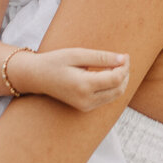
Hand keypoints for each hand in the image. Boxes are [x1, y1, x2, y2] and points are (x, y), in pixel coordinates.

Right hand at [11, 47, 129, 112]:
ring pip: (115, 95)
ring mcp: (86, 106)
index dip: (124, 66)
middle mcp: (86, 100)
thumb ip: (101, 57)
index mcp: (84, 85)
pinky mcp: (86, 108)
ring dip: (121, 81)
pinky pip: (108, 98)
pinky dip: (113, 87)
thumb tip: (123, 59)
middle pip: (119, 89)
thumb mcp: (77, 54)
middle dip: (125, 74)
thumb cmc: (56, 61)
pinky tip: (108, 74)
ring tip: (116, 65)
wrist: (37, 77)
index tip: (125, 55)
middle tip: (122, 59)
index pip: (116, 78)